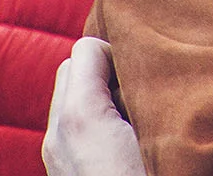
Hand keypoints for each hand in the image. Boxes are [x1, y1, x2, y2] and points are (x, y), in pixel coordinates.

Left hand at [43, 38, 146, 175]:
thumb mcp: (157, 130)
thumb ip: (143, 90)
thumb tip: (145, 68)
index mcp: (80, 116)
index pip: (87, 48)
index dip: (118, 55)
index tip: (142, 78)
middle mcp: (57, 134)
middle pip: (70, 69)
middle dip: (104, 73)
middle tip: (138, 96)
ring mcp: (54, 155)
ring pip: (69, 100)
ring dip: (98, 98)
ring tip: (131, 120)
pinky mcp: (58, 170)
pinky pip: (70, 128)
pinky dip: (92, 122)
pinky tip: (120, 143)